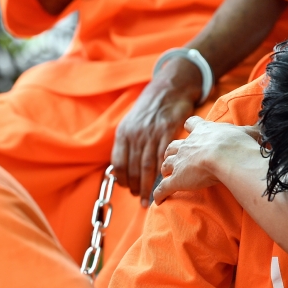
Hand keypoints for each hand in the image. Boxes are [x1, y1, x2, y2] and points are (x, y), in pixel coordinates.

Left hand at [111, 58, 203, 206]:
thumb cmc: (150, 109)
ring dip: (147, 186)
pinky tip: (164, 182)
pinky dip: (162, 173)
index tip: (129, 189)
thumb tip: (122, 167)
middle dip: (136, 187)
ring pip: (147, 166)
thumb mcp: (132, 122)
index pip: (118, 164)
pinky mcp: (167, 131)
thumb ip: (127, 143)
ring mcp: (150, 132)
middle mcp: (134, 134)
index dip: (123, 180)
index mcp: (123, 133)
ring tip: (149, 198)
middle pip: (132, 168)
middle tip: (141, 200)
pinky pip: (162, 157)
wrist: (169, 87)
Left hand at [154, 116, 262, 203]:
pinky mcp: (176, 179)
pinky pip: (163, 188)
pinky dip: (159, 194)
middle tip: (174, 157)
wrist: (226, 155)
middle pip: (173, 146)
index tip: (190, 128)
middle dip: (172, 151)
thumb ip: (253, 131)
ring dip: (165, 169)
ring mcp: (180, 162)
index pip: (192, 123)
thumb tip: (264, 129)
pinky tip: (158, 200)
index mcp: (203, 131)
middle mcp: (188, 145)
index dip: (191, 127)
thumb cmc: (238, 144)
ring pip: (166, 164)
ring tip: (166, 175)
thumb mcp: (248, 133)